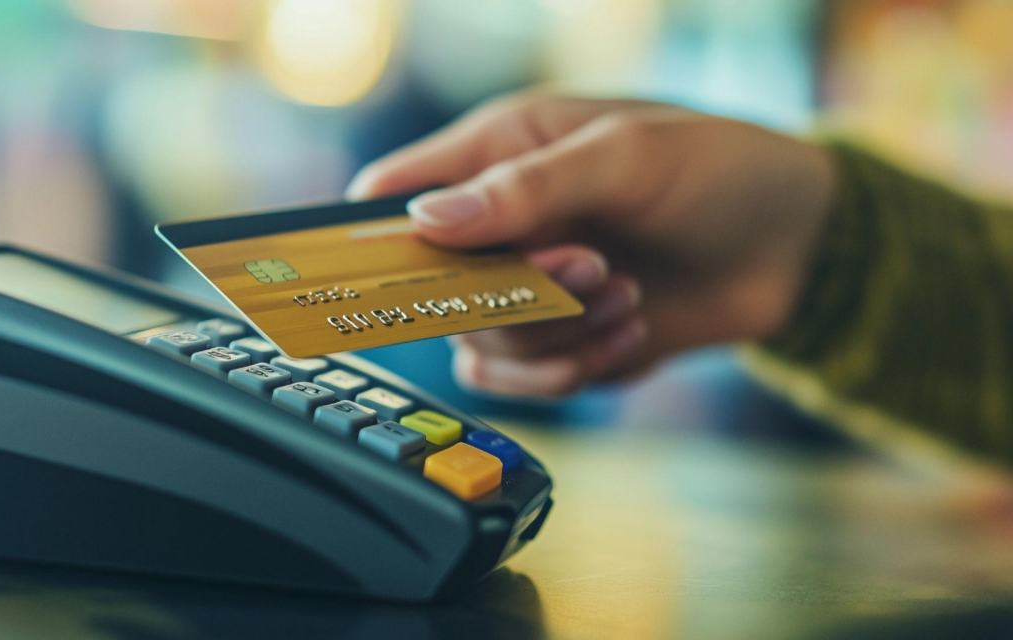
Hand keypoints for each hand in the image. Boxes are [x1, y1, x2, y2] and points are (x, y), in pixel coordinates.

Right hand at [347, 93, 836, 397]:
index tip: (376, 275)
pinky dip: (575, 369)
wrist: (798, 247)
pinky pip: (528, 380)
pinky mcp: (562, 339)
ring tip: (626, 297)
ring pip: (481, 345)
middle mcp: (500, 225)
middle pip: (436, 289)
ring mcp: (528, 287)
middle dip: (512, 295)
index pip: (394, 195)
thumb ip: (527, 187)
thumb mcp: (628, 158)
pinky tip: (632, 330)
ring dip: (554, 335)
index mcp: (498, 153)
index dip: (374, 236)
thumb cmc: (719, 170)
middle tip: (591, 268)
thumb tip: (427, 220)